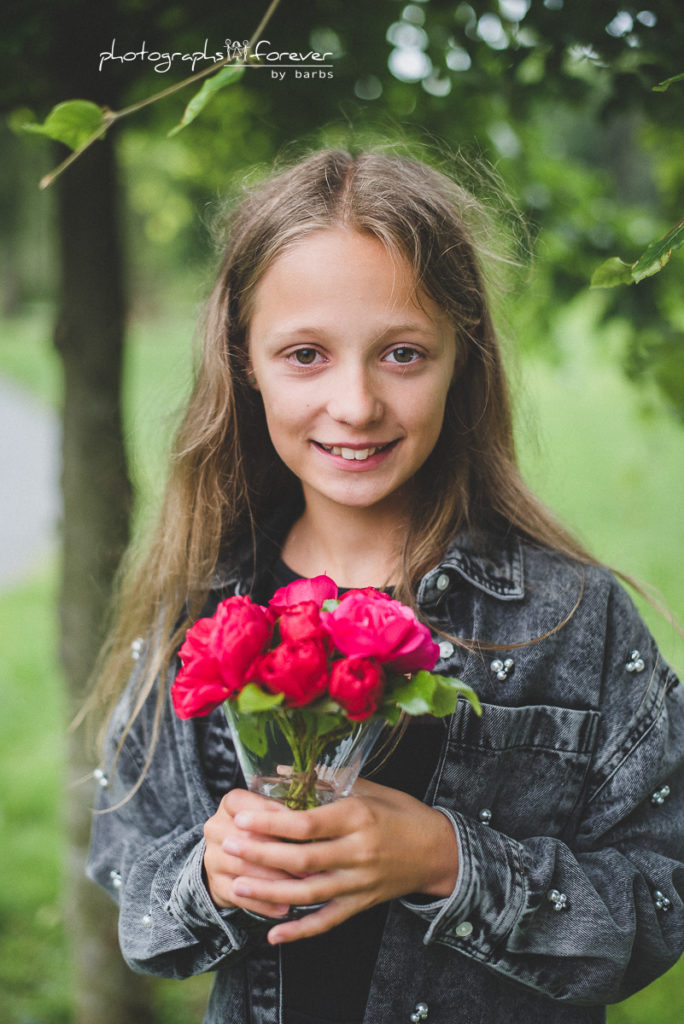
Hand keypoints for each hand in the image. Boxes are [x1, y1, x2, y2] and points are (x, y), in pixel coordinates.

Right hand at [204, 789, 299, 918]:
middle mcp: (216, 827)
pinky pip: (239, 896)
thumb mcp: (269, 816)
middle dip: (280, 855)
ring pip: (245, 869)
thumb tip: (313, 829)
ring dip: (275, 881)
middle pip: (247, 840)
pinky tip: (283, 908)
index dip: (273, 817)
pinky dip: (263, 904)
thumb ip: (284, 818)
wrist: (230, 859)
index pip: (248, 807)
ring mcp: (212, 857)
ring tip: (301, 889)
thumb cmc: (261, 831)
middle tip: (309, 867)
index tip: (302, 829)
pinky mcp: (215, 884)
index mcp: (230, 804)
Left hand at [217, 779, 459, 944]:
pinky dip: (299, 932)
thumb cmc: (402, 813)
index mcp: (357, 816)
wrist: (440, 851)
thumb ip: (327, 780)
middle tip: (228, 847)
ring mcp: (359, 882)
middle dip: (260, 854)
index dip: (271, 823)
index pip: (307, 823)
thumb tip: (283, 771)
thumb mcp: (370, 788)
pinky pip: (327, 921)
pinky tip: (272, 934)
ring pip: (308, 893)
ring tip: (237, 884)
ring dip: (270, 891)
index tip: (242, 818)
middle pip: (300, 858)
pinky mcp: (362, 904)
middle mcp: (357, 851)